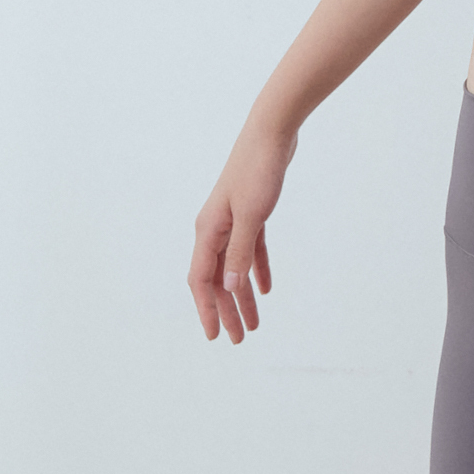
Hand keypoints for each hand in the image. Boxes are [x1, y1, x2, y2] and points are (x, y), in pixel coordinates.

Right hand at [189, 120, 295, 342]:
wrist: (272, 134)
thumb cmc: (258, 171)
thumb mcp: (250, 216)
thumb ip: (238, 252)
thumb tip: (227, 288)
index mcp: (208, 230)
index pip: (201, 280)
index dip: (207, 310)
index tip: (215, 336)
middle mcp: (214, 228)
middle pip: (217, 279)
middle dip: (227, 311)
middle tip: (240, 339)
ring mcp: (231, 221)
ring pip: (233, 268)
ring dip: (242, 296)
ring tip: (254, 323)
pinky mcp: (251, 213)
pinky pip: (250, 250)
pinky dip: (256, 270)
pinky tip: (265, 289)